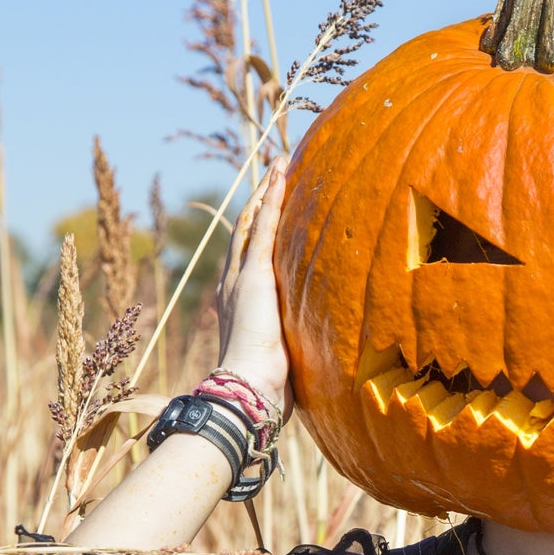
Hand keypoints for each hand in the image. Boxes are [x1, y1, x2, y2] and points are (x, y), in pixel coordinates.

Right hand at [215, 157, 291, 413]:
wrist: (248, 389)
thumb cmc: (266, 388)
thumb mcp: (284, 362)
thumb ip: (293, 351)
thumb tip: (319, 365)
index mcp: (238, 304)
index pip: (248, 260)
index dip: (258, 234)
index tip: (272, 215)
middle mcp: (234, 285)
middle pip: (245, 234)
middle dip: (259, 204)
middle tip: (274, 177)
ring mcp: (241, 277)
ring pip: (252, 223)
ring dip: (266, 192)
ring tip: (279, 165)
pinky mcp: (253, 274)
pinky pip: (263, 226)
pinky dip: (271, 197)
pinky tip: (279, 173)